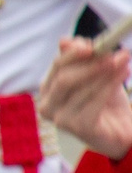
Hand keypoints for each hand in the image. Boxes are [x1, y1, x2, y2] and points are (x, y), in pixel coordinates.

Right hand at [39, 36, 131, 160]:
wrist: (119, 132)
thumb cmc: (104, 101)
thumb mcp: (94, 75)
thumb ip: (82, 58)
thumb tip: (65, 41)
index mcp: (48, 89)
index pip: (57, 66)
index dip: (73, 54)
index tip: (92, 45)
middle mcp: (48, 105)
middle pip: (64, 79)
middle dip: (90, 65)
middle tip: (112, 54)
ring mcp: (61, 119)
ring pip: (82, 90)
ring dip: (106, 74)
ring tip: (123, 62)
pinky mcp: (79, 129)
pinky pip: (95, 102)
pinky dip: (110, 86)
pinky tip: (124, 73)